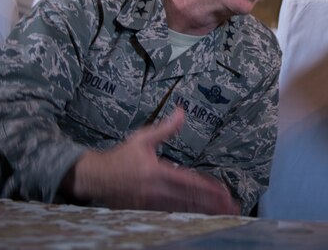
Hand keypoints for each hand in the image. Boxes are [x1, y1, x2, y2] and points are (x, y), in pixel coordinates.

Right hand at [61, 110, 239, 214]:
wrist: (95, 178)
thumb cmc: (120, 158)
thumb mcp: (142, 139)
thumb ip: (165, 129)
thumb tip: (181, 112)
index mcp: (157, 173)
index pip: (189, 183)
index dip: (209, 189)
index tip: (224, 192)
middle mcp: (156, 192)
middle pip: (190, 201)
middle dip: (213, 205)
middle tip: (231, 207)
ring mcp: (152, 204)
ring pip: (184, 209)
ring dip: (204, 212)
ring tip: (223, 214)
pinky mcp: (147, 210)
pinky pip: (173, 213)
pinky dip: (189, 214)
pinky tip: (200, 215)